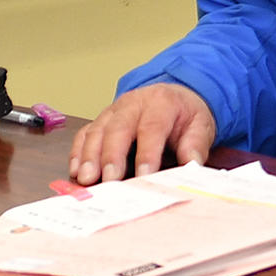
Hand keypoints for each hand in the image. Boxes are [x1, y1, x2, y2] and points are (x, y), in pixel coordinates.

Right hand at [70, 82, 214, 183]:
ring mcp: (113, 111)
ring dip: (89, 155)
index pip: (152, 128)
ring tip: (86, 178)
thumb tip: (192, 166)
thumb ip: (195, 147)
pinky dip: (78, 151)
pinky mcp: (101, 120)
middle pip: (118, 128)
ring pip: (97, 130)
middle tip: (108, 180)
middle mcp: (133, 104)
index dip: (147, 153)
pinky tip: (76, 170)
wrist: (174, 95)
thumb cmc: (185, 115)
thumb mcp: (200, 127)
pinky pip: (85, 133)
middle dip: (111, 155)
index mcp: (161, 103)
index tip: (144, 176)